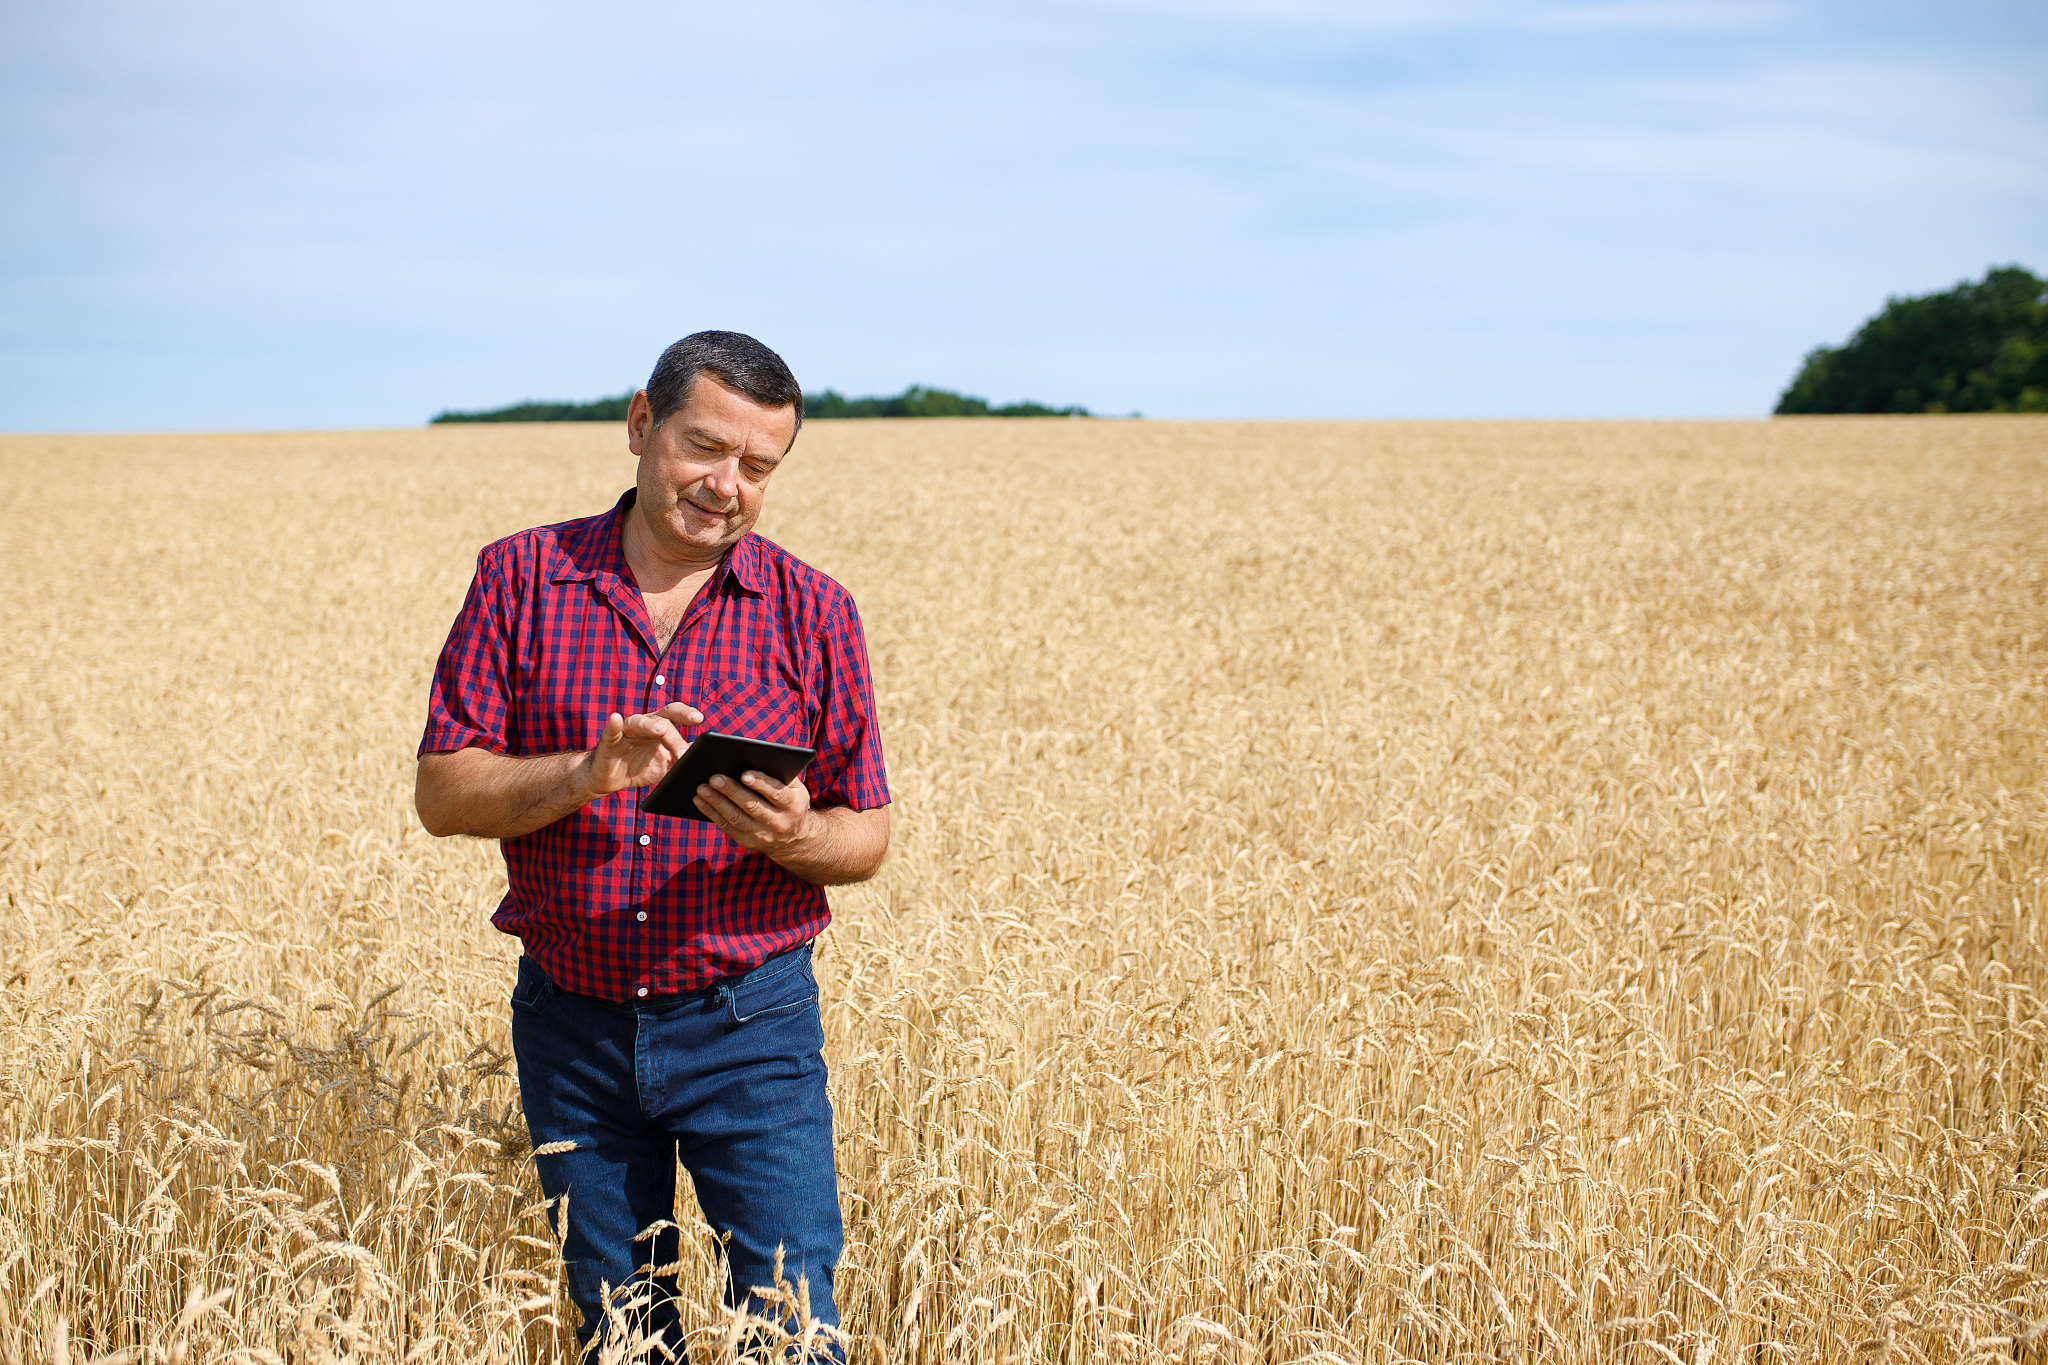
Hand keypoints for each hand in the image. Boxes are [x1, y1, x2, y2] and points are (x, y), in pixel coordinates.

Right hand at [581, 702, 702, 795]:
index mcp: (659, 728)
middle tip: (693, 722)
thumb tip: (704, 760)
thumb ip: (681, 761)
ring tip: (660, 730)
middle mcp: (644, 725)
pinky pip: (611, 731)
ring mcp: (626, 732)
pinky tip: (615, 718)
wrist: (610, 779)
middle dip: (678, 719)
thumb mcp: (665, 767)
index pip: (675, 715)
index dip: (687, 714)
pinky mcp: (609, 742)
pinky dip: (614, 725)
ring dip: (650, 726)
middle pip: (663, 717)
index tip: (700, 719)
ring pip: (639, 722)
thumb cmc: (639, 768)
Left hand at [693, 769, 819, 857]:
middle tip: (714, 777)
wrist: (794, 839)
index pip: (777, 793)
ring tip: (702, 787)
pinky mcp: (747, 842)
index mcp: (793, 805)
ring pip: (736, 818)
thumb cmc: (790, 802)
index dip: (761, 784)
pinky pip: (727, 826)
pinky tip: (700, 800)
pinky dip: (711, 813)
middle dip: (732, 791)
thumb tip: (755, 756)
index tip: (744, 773)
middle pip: (752, 806)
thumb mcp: (795, 789)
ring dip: (717, 802)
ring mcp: (762, 835)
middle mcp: (779, 823)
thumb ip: (781, 775)